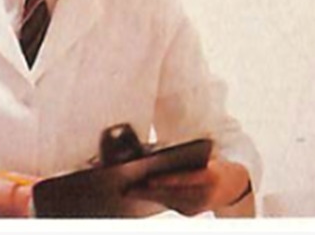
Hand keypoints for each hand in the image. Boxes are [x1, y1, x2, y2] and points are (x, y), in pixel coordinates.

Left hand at [125, 158, 251, 215]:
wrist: (234, 185)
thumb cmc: (212, 164)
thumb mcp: (204, 157)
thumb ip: (184, 156)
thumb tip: (155, 153)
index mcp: (210, 177)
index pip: (186, 179)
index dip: (167, 180)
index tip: (150, 180)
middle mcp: (206, 194)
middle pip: (173, 193)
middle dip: (150, 191)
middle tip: (130, 188)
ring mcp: (199, 206)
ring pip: (170, 201)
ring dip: (149, 197)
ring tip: (130, 191)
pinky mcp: (192, 212)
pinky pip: (171, 205)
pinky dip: (157, 199)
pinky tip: (142, 194)